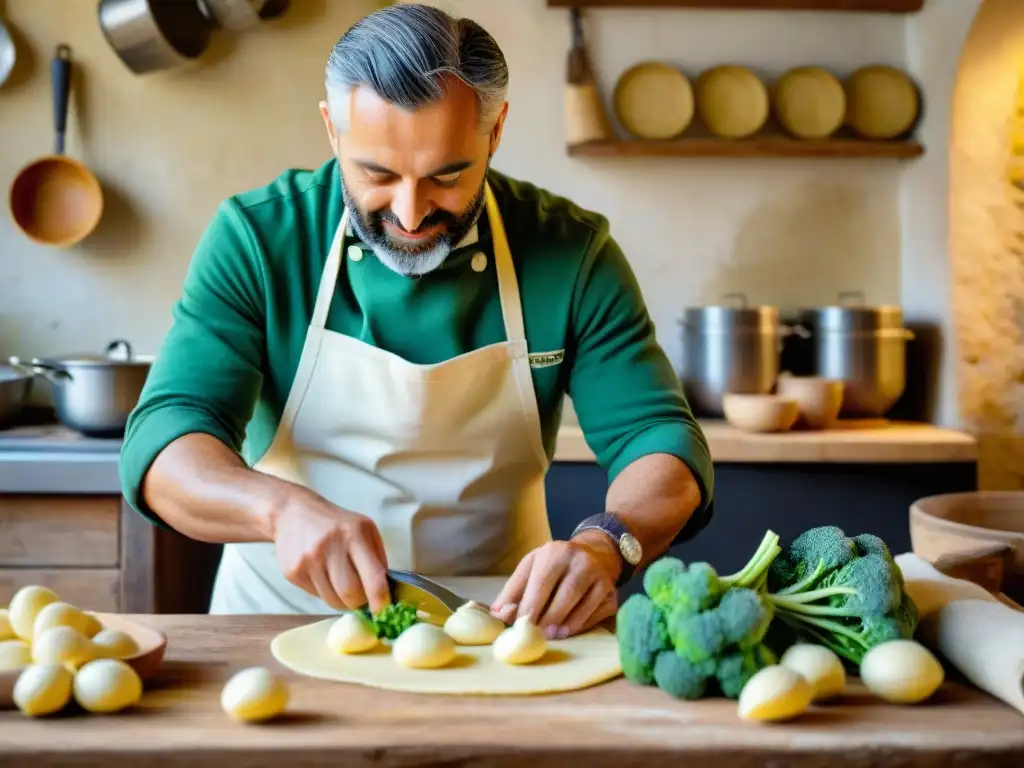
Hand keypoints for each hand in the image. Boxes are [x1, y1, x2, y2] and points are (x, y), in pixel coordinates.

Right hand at [271, 486, 390, 612]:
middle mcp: (330, 546)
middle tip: (362, 596)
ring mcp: (308, 560)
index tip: (384, 610)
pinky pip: (317, 596)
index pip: (373, 578)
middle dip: (360, 602)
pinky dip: (326, 593)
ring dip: (343, 600)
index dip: (381, 600)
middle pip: (351, 594)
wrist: (293, 513)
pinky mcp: (293, 572)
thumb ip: (378, 559)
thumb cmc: (337, 524)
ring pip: (333, 601)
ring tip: (342, 583)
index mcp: (354, 534)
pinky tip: (323, 575)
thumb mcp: (365, 530)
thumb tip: (386, 594)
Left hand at [490, 534, 620, 638]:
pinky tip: (569, 630)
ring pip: (584, 605)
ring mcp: (601, 576)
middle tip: (537, 635)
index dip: (532, 605)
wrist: (595, 553)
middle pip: (566, 594)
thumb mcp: (530, 568)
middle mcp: (581, 560)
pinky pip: (597, 613)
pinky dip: (582, 624)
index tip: (521, 625)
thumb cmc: (554, 565)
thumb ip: (513, 592)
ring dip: (567, 624)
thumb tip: (500, 615)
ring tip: (553, 636)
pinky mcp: (612, 592)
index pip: (542, 582)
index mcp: (555, 552)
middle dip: (549, 618)